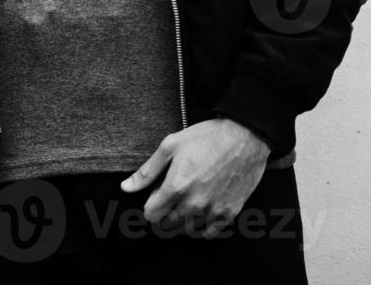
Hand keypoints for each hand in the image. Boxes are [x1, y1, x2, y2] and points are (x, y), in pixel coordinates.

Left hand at [119, 118, 269, 239]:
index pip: (152, 214)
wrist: (244, 137)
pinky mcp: (230, 212)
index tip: (155, 196)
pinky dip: (201, 229)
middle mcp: (194, 203)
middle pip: (167, 225)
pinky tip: (199, 216)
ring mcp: (213, 210)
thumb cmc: (206, 137)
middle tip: (168, 200)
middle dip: (162, 215)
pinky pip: (210, 233)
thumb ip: (147, 171)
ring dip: (180, 223)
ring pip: (187, 231)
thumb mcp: (170, 146)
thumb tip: (126, 187)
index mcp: (176, 186)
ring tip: (182, 207)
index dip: (149, 205)